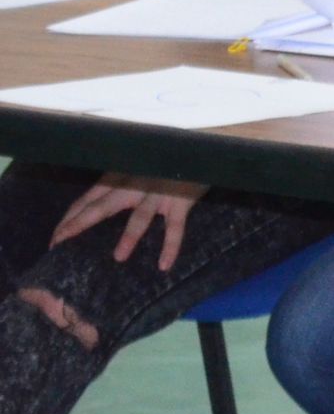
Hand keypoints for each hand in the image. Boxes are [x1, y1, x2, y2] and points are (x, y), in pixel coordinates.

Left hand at [49, 174, 207, 270]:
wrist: (197, 149)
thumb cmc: (164, 161)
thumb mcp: (135, 168)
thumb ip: (119, 182)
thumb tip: (99, 204)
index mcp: (120, 178)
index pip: (88, 199)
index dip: (70, 217)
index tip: (56, 236)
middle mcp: (134, 186)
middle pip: (102, 207)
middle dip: (79, 224)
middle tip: (59, 244)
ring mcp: (157, 195)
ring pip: (139, 218)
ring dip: (129, 237)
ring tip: (118, 258)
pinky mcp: (180, 203)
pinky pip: (175, 228)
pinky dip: (171, 246)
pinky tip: (164, 264)